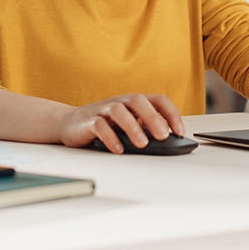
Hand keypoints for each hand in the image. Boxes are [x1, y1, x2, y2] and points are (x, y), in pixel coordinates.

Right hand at [59, 93, 184, 152]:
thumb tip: (169, 139)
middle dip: (153, 118)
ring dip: (132, 127)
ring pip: (118, 111)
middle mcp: (119, 102)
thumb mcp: (128, 125)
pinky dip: (110, 137)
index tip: (179, 132)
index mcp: (133, 102)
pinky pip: (99, 125)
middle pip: (137, 101)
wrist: (69, 124)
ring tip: (142, 144)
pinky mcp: (87, 121)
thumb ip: (145, 128)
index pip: (158, 100)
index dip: (171, 113)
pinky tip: (118, 149)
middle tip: (163, 136)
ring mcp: (102, 110)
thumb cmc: (104, 125)